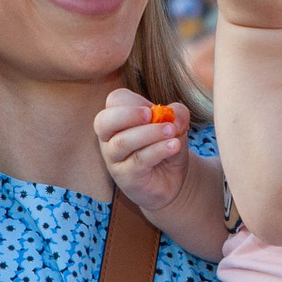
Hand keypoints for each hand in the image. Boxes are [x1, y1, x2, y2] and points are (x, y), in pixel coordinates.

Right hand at [94, 91, 189, 214]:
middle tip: (151, 115)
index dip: (133, 101)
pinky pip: (138, 160)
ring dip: (150, 133)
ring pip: (123, 142)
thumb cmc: (165, 146)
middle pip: (104, 121)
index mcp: (118, 119)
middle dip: (128, 114)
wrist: (170, 180)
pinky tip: (174, 146)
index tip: (153, 109)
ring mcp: (114, 159)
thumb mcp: (176, 125)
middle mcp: (109, 138)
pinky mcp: (126, 176)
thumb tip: (174, 117)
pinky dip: (158, 150)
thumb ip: (177, 113)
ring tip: (172, 131)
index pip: (114, 101)